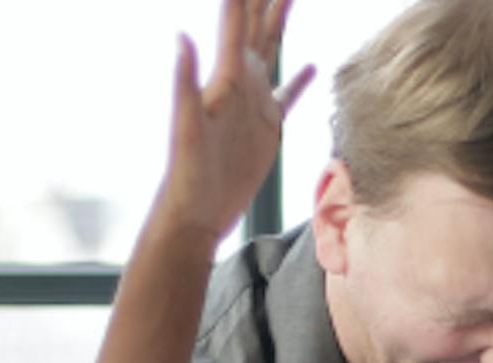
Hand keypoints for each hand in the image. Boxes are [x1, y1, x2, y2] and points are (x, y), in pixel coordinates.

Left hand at [150, 0, 315, 246]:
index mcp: (226, 79)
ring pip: (272, 51)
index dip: (248, 0)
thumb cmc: (187, 173)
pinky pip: (288, 94)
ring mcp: (255, 102)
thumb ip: (185, 82)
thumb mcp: (185, 126)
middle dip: (268, 0)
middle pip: (258, 28)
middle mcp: (241, 83)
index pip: (239, 25)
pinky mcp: (267, 126)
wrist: (196, 211)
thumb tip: (181, 37)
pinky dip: (299, 79)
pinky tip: (311, 65)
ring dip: (280, 23)